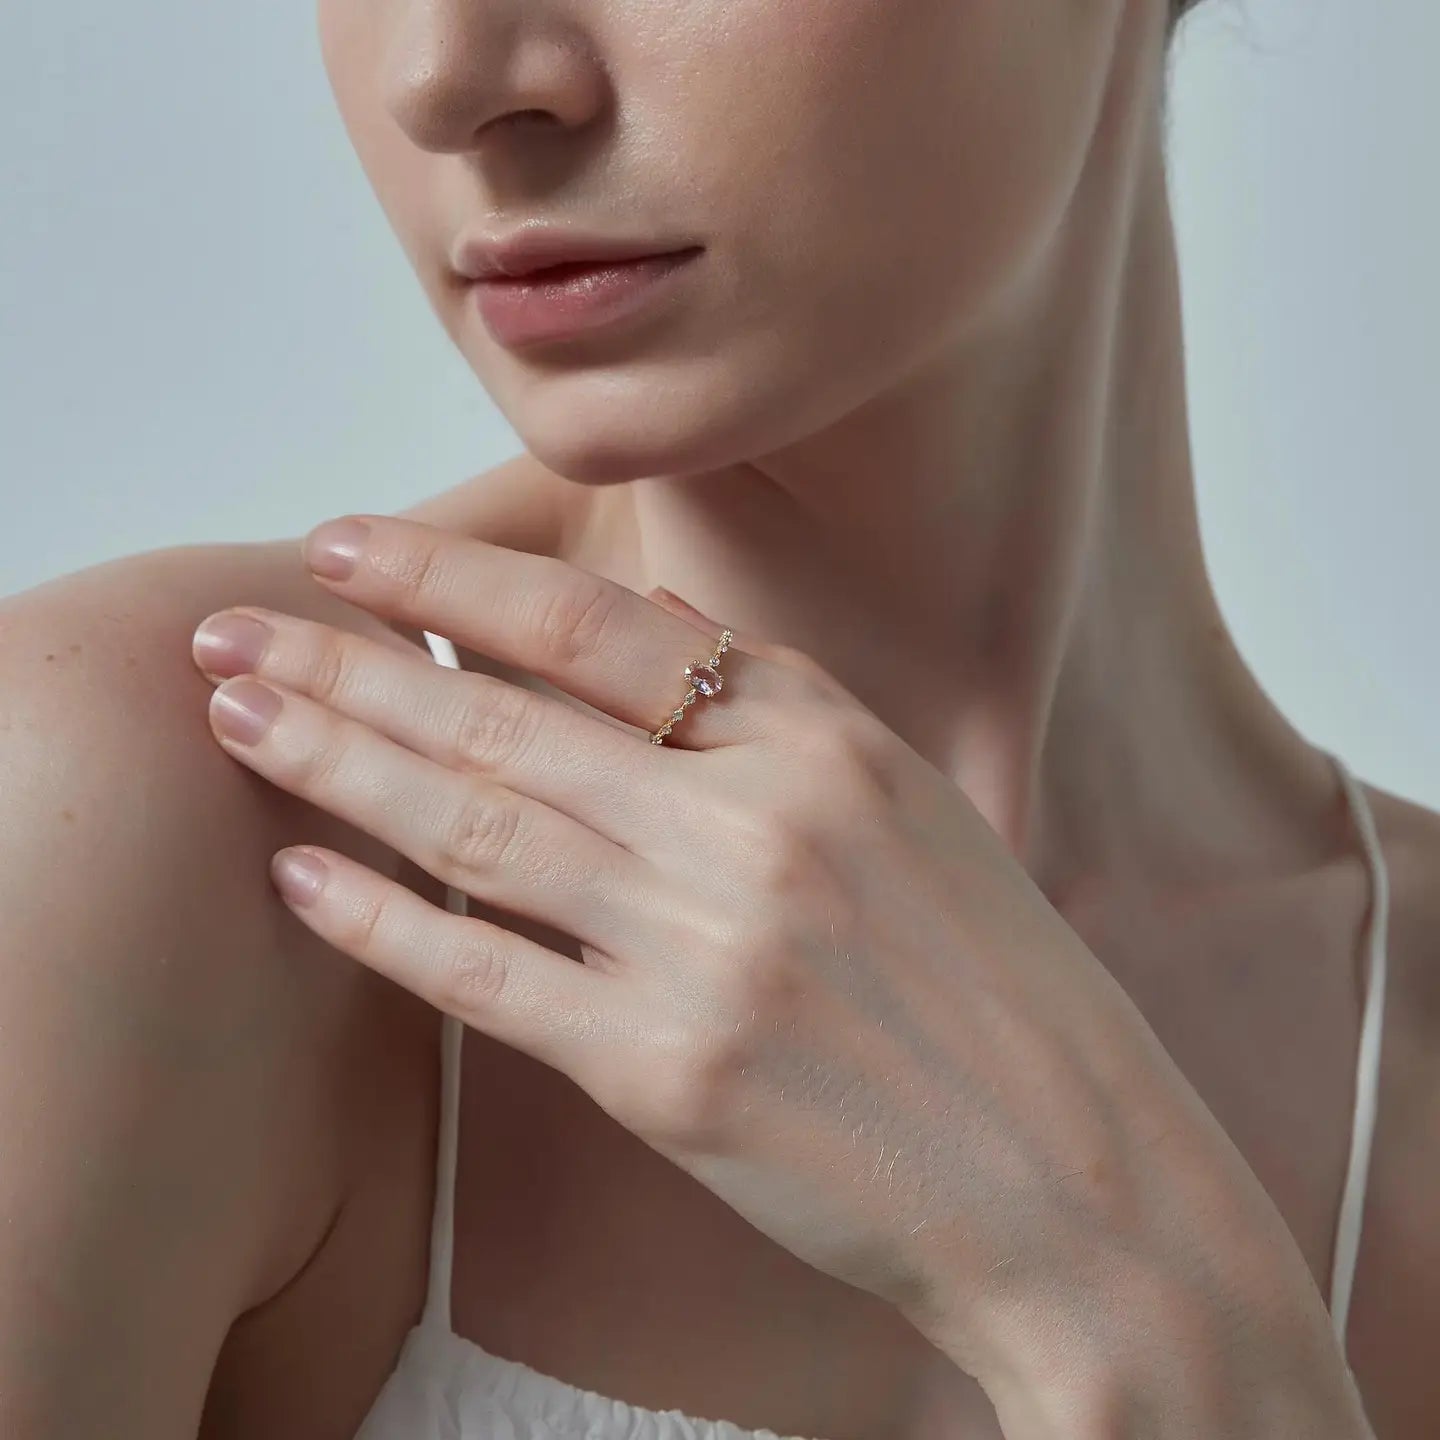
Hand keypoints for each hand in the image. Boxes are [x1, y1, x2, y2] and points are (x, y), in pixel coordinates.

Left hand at [188, 513, 1331, 1411]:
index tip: (344, 545)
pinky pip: (489, 977)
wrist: (1076, 1180)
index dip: (454, 577)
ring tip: (239, 721)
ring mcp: (709, 949)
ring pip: (478, 828)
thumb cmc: (997, 991)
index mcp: (825, 742)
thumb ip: (778, 711)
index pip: (599, 625)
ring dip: (340, 767)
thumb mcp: (911, 808)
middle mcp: (760, 824)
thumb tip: (649, 616)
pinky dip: (382, 927)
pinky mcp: (667, 1075)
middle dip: (350, 665)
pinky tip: (300, 880)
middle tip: (229, 632)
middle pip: (508, 719)